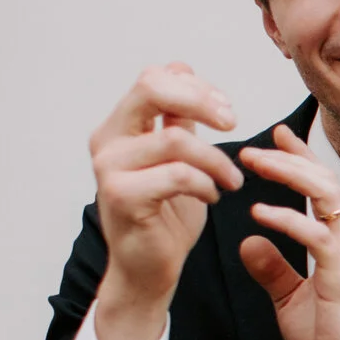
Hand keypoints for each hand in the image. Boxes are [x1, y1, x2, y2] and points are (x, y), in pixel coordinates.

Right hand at [88, 64, 244, 339]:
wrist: (147, 269)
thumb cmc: (165, 216)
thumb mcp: (177, 158)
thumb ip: (177, 120)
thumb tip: (183, 71)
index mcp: (120, 126)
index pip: (155, 78)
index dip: (197, 87)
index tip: (226, 112)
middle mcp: (107, 140)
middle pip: (151, 87)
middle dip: (203, 101)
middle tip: (233, 124)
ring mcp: (109, 168)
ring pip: (175, 140)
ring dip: (217, 160)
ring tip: (232, 181)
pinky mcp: (122, 196)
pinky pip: (178, 175)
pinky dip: (206, 184)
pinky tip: (214, 197)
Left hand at [238, 127, 339, 339]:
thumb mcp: (289, 299)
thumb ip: (273, 269)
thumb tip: (249, 241)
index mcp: (336, 244)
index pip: (321, 189)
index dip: (301, 159)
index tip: (277, 136)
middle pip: (326, 183)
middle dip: (291, 159)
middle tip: (254, 148)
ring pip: (328, 198)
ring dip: (291, 175)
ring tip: (256, 164)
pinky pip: (319, 238)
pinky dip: (290, 220)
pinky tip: (261, 213)